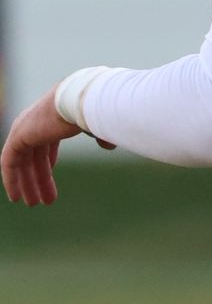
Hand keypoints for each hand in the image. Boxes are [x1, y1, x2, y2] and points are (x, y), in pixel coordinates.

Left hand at [2, 86, 100, 205]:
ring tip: (33, 203)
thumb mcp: (97, 125)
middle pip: (33, 157)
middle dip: (39, 179)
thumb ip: (100, 135)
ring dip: (27, 184)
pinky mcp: (17, 137)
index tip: (50, 180)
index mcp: (51, 118)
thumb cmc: (95, 108)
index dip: (48, 163)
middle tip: (42, 200)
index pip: (45, 144)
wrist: (83, 99)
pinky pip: (9, 163)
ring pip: (21, 163)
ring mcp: (24, 129)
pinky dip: (11, 180)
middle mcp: (34, 123)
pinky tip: (16, 197)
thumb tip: (109, 146)